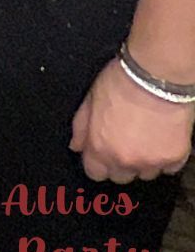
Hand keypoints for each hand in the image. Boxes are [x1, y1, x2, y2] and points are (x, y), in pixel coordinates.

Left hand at [70, 57, 193, 181]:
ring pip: (146, 174)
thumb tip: (76, 145)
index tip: (103, 151)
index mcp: (100, 147)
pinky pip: (169, 167)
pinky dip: (166, 155)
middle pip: (120, 177)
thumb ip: (81, 127)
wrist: (156, 74)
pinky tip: (162, 135)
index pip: (94, 172)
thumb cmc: (122, 81)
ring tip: (146, 134)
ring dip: (144, 160)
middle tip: (126, 139)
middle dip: (121, 162)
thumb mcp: (90, 99)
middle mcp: (125, 160)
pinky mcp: (175, 158)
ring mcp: (151, 162)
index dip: (98, 161)